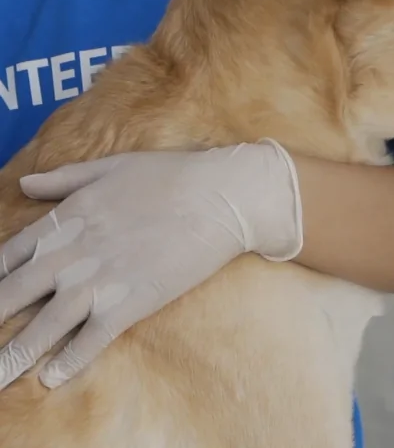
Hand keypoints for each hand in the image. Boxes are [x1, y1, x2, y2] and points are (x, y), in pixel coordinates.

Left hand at [0, 140, 303, 390]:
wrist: (221, 196)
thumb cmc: (172, 175)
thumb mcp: (112, 166)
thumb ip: (64, 179)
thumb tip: (24, 183)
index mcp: (66, 219)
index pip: (8, 256)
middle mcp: (72, 254)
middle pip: (12, 296)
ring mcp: (99, 281)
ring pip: (42, 327)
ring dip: (14, 356)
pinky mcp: (130, 303)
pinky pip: (90, 340)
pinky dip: (69, 361)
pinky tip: (52, 378)